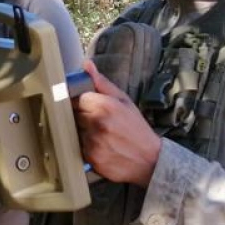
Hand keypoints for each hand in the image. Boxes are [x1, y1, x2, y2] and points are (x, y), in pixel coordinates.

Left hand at [72, 59, 160, 187]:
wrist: (150, 159)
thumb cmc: (136, 128)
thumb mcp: (123, 100)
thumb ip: (101, 83)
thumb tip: (86, 65)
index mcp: (104, 105)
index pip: (76, 98)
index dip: (83, 103)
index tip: (92, 108)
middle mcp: (96, 123)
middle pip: (74, 115)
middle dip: (83, 117)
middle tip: (101, 123)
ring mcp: (93, 142)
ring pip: (76, 132)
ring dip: (84, 133)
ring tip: (103, 136)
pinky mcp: (91, 158)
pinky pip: (80, 148)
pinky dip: (87, 148)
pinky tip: (102, 147)